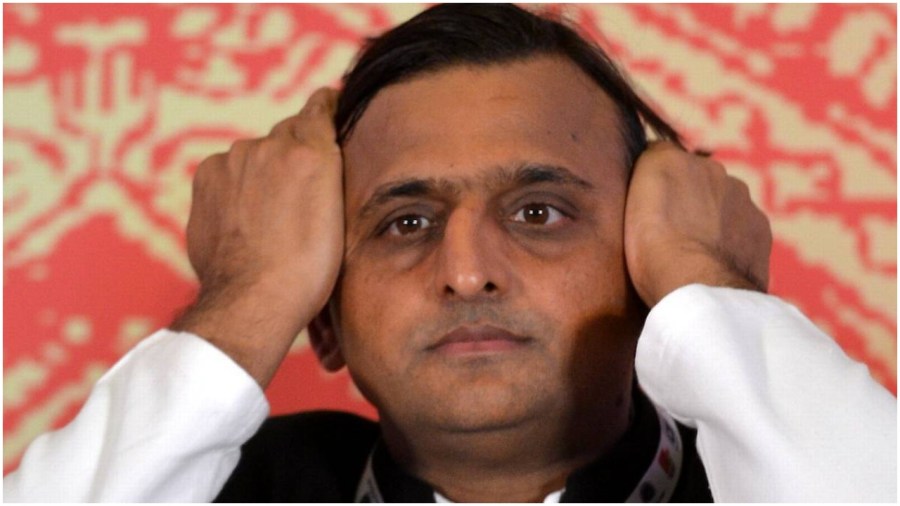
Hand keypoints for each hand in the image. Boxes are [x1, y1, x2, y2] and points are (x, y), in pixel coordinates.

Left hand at [172, 88, 343, 386]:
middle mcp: (271, 145)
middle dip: (295, 155)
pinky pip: (228, 171)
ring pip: (256, 155)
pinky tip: (246, 219)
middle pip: (287, 135)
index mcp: (312, 151)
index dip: (327, 108)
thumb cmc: (307, 270)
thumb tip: (319, 145)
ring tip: (271, 217)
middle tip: (302, 195)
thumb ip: (327, 169)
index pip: (320, 105)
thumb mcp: (339, 216)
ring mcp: (234, 159)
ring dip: (264, 173)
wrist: (253, 301)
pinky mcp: (207, 176)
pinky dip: (236, 187)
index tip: (330, 108)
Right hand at [624, 142, 771, 307]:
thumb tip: (655, 156)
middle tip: (669, 232)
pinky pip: (742, 229)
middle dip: (687, 198)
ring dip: (711, 219)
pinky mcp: (761, 230)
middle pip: (696, 179)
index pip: (662, 160)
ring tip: (692, 252)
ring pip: (723, 203)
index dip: (654, 184)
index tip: (646, 210)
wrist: (697, 286)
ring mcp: (743, 199)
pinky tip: (714, 262)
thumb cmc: (652, 245)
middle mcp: (714, 169)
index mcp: (674, 159)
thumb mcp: (629, 198)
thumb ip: (644, 168)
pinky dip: (730, 240)